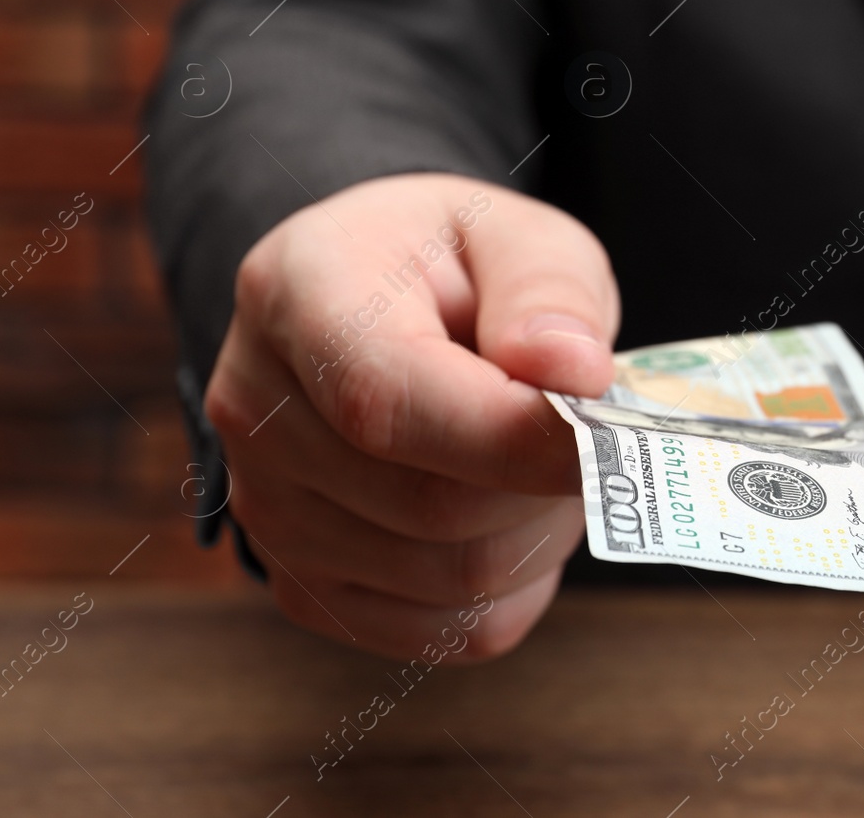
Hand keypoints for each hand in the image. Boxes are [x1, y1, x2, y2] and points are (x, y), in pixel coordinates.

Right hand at [203, 173, 618, 660]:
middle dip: (544, 480)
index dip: (512, 436)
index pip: (387, 401)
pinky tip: (514, 510)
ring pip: (453, 579)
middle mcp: (254, 408)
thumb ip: (549, 290)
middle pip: (431, 505)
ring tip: (543, 458)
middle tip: (586, 428)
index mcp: (297, 291)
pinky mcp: (307, 586)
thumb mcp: (520, 235)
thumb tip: (574, 373)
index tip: (609, 433)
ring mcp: (268, 509)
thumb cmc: (462, 267)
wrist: (390, 305)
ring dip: (540, 531)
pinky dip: (520, 582)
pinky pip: (454, 629)